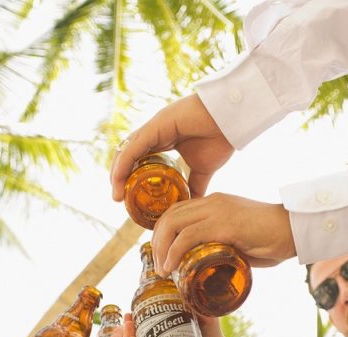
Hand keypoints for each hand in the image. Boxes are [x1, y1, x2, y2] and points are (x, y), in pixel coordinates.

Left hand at [110, 94, 233, 199]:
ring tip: (116, 194)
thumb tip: (192, 204)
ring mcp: (153, 128)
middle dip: (120, 177)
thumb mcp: (203, 169)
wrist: (231, 120)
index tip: (127, 197)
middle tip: (118, 198)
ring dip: (118, 173)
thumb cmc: (219, 138)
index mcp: (163, 141)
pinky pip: (134, 147)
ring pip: (127, 151)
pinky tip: (119, 179)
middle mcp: (154, 133)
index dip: (130, 177)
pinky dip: (124, 163)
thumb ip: (195, 185)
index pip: (138, 159)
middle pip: (128, 156)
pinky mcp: (155, 125)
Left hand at [151, 193, 295, 275]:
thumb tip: (213, 266)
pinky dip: (174, 252)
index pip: (178, 211)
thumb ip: (226, 246)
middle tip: (159, 265)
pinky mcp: (223, 224)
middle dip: (157, 241)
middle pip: (170, 216)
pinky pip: (188, 236)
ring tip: (163, 270)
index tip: (161, 253)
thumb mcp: (242, 239)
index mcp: (216, 203)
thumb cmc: (274, 238)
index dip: (164, 232)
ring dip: (161, 249)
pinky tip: (171, 267)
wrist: (295, 229)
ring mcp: (217, 211)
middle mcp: (212, 202)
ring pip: (173, 224)